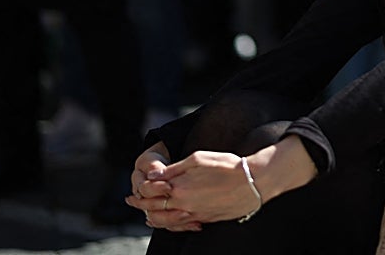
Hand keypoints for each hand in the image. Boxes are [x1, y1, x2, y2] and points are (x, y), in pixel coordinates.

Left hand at [127, 149, 258, 226]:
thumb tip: (153, 175)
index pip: (151, 193)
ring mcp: (195, 214)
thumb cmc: (226, 165)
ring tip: (147, 216)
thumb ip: (174, 169)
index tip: (133, 190)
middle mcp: (184, 204)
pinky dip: (171, 225)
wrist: (252, 182)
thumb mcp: (198, 158)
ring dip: (154, 218)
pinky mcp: (206, 218)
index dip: (140, 192)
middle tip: (132, 202)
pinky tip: (170, 222)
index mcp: (180, 187)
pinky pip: (182, 226)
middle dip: (141, 205)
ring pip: (166, 222)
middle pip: (155, 209)